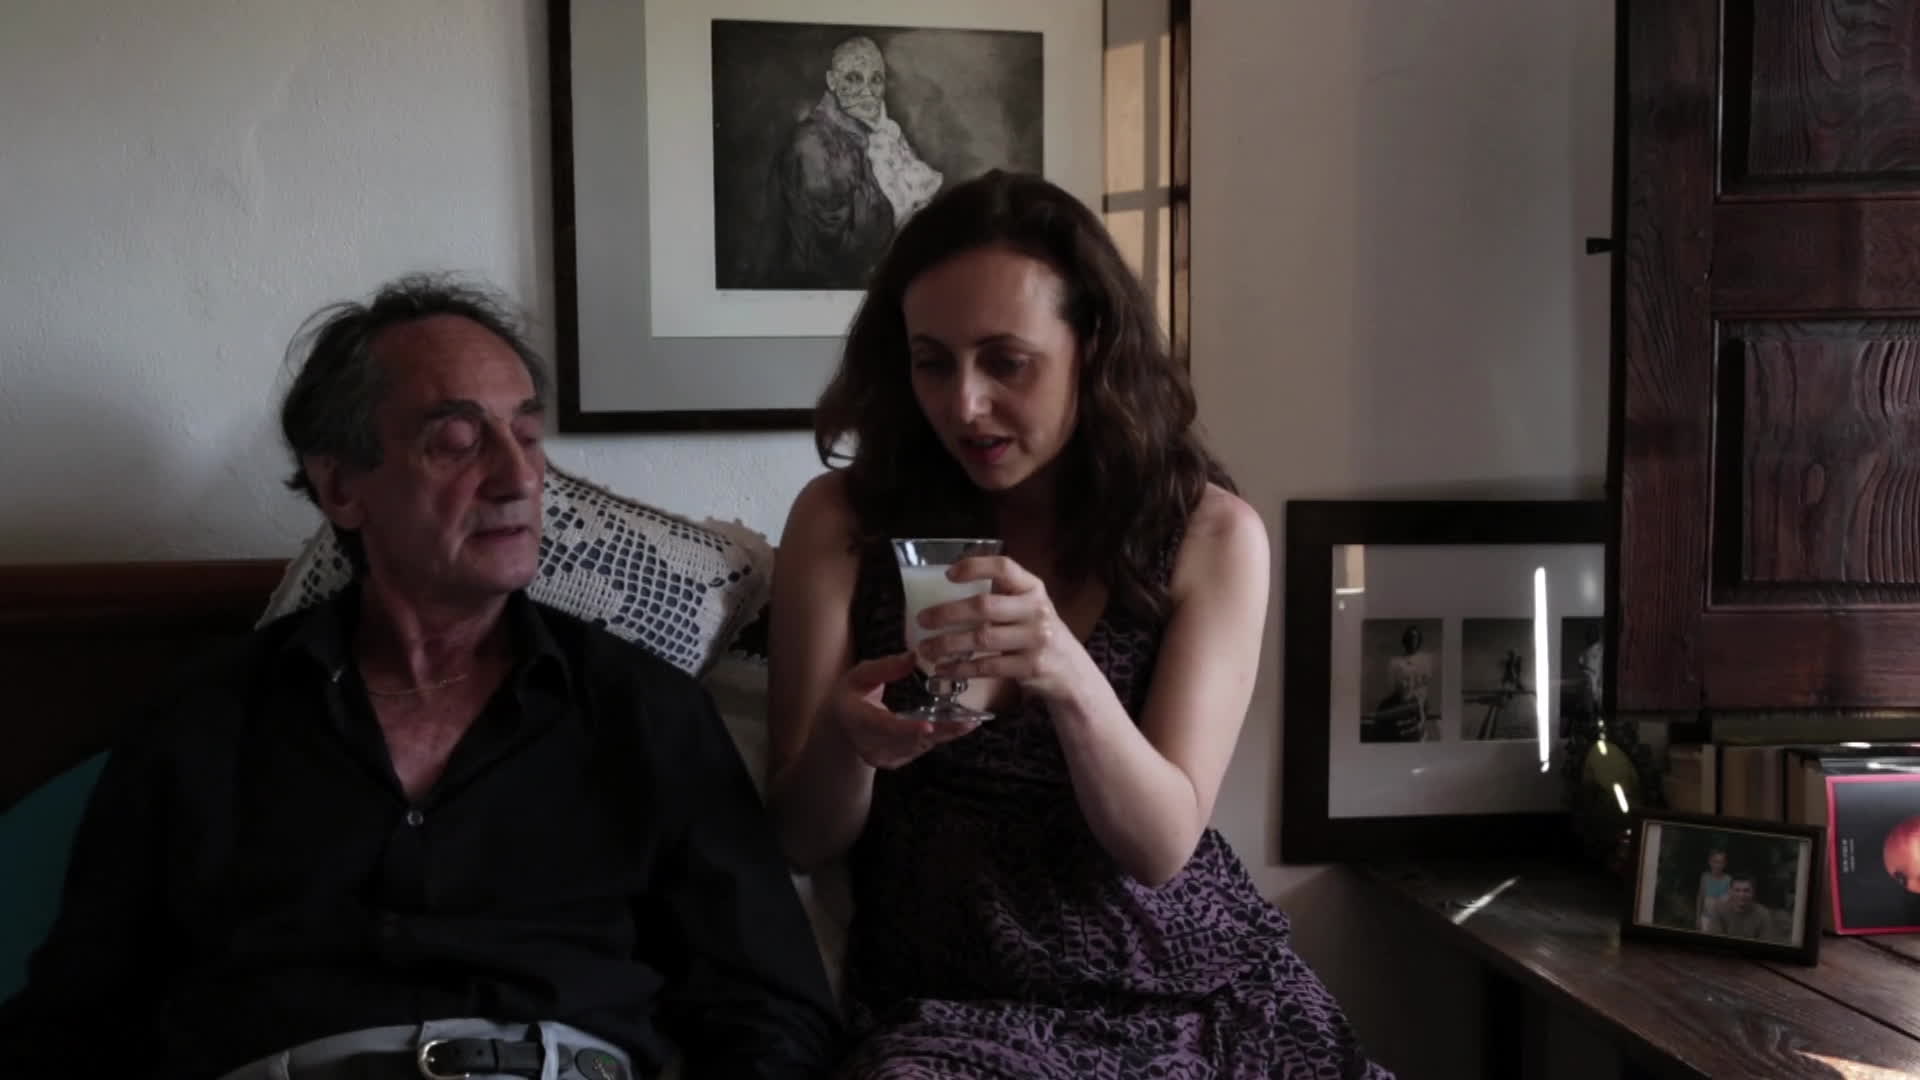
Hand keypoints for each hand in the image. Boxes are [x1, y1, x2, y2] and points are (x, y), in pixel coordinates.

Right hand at [829, 652, 979, 768]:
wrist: (840, 725)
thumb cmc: (851, 694)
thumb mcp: (861, 674)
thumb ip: (885, 667)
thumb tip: (913, 656)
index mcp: (857, 719)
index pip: (884, 726)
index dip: (907, 728)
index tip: (929, 726)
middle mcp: (868, 744)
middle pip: (909, 740)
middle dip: (941, 731)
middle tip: (969, 722)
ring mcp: (881, 757)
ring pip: (918, 746)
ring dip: (945, 735)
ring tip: (971, 722)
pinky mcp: (892, 762)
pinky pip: (919, 749)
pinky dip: (937, 737)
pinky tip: (957, 727)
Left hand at [915, 555, 1098, 706]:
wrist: (1072, 672)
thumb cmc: (1037, 633)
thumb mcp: (1028, 607)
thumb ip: (1002, 594)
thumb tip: (949, 584)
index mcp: (1033, 588)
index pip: (1005, 568)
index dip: (975, 567)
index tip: (948, 574)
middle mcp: (1037, 610)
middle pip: (984, 606)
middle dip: (947, 613)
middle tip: (921, 619)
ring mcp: (1036, 639)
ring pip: (982, 638)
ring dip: (947, 644)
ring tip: (925, 648)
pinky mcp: (1031, 667)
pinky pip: (988, 666)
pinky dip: (961, 668)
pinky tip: (944, 669)